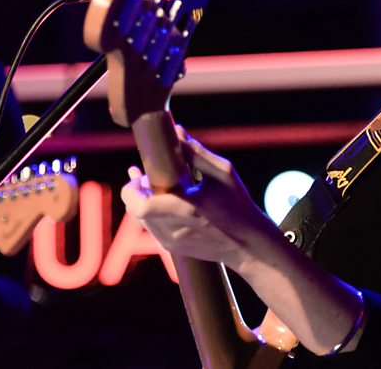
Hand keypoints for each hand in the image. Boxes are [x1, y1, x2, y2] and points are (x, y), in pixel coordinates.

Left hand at [121, 127, 272, 269]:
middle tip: (144, 176)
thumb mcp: (223, 173)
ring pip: (141, 220)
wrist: (249, 244)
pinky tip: (160, 200)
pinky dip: (151, 213)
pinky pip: (152, 228)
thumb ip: (196, 152)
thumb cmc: (238, 204)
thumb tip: (176, 131)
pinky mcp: (173, 249)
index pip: (141, 205)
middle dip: (135, 191)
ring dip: (142, 200)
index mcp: (186, 209)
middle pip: (135, 210)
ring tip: (150, 183)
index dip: (131, 189)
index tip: (138, 173)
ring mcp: (172, 242)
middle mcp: (175, 229)